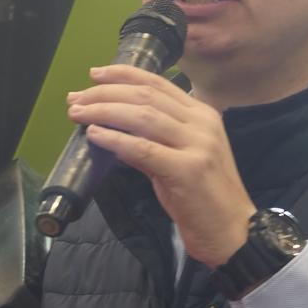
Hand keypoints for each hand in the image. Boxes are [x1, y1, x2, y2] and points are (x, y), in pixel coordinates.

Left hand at [67, 64, 255, 266]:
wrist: (232, 232)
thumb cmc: (203, 199)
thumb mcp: (177, 162)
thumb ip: (149, 143)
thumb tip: (113, 131)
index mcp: (202, 114)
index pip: (158, 84)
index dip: (123, 75)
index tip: (94, 75)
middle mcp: (201, 123)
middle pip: (146, 96)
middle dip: (105, 93)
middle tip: (75, 98)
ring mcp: (197, 144)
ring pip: (143, 116)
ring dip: (104, 111)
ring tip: (78, 113)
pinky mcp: (187, 169)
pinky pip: (143, 148)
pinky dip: (115, 139)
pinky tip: (95, 135)